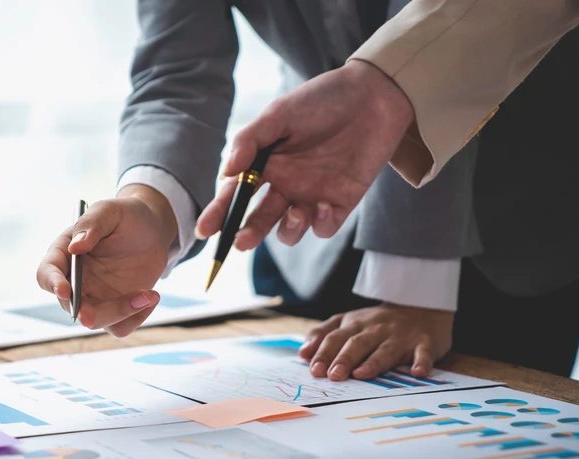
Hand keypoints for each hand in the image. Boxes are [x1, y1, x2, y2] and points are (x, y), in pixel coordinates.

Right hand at [36, 185, 176, 336]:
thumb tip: (75, 246)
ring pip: (95, 320)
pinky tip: (151, 297)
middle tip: (94, 315)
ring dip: (120, 313)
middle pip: (70, 305)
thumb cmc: (127, 217)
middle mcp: (75, 280)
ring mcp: (94, 297)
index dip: (52, 283)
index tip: (65, 290)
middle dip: (85, 311)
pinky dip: (136, 318)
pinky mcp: (115, 309)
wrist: (153, 231)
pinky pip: (119, 327)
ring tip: (148, 294)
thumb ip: (92, 224)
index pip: (46, 273)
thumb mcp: (110, 211)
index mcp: (64, 254)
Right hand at [196, 60, 414, 247]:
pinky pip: (323, 228)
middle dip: (247, 234)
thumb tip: (225, 174)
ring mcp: (311, 195)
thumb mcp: (278, 114)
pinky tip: (323, 204)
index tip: (205, 231)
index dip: (218, 214)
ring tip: (295, 213)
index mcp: (264, 164)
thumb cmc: (321, 100)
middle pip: (258, 220)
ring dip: (287, 230)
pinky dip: (320, 224)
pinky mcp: (340, 203)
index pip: (235, 195)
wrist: (373, 96)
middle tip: (241, 242)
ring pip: (289, 230)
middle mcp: (284, 184)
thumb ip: (249, 142)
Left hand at [298, 303, 452, 380]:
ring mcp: (401, 335)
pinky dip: (421, 362)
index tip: (314, 370)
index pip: (336, 338)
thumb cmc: (378, 323)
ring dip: (374, 362)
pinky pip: (423, 352)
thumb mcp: (349, 322)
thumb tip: (303, 354)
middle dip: (344, 358)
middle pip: (357, 343)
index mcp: (356, 324)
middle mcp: (376, 329)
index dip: (324, 353)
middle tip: (333, 375)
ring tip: (362, 374)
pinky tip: (417, 372)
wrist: (421, 306)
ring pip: (385, 349)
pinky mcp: (424, 342)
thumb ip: (325, 334)